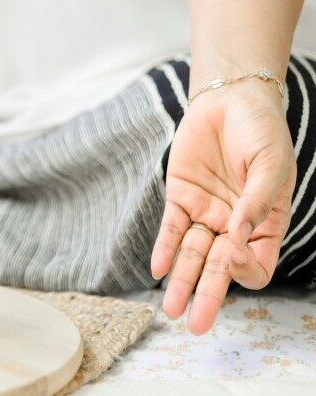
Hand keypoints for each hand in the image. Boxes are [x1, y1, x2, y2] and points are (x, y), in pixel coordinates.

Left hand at [150, 82, 295, 334]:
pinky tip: (157, 269)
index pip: (255, 264)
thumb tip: (236, 241)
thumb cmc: (261, 133)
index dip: (245, 270)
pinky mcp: (181, 196)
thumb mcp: (271, 166)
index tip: (235, 256)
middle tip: (194, 326)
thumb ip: (255, 204)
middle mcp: (233, 225)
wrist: (231, 101)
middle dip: (207, 296)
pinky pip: (171, 228)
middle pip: (218, 269)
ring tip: (170, 309)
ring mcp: (206, 212)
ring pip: (191, 255)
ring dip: (180, 280)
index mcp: (264, 223)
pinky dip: (164, 247)